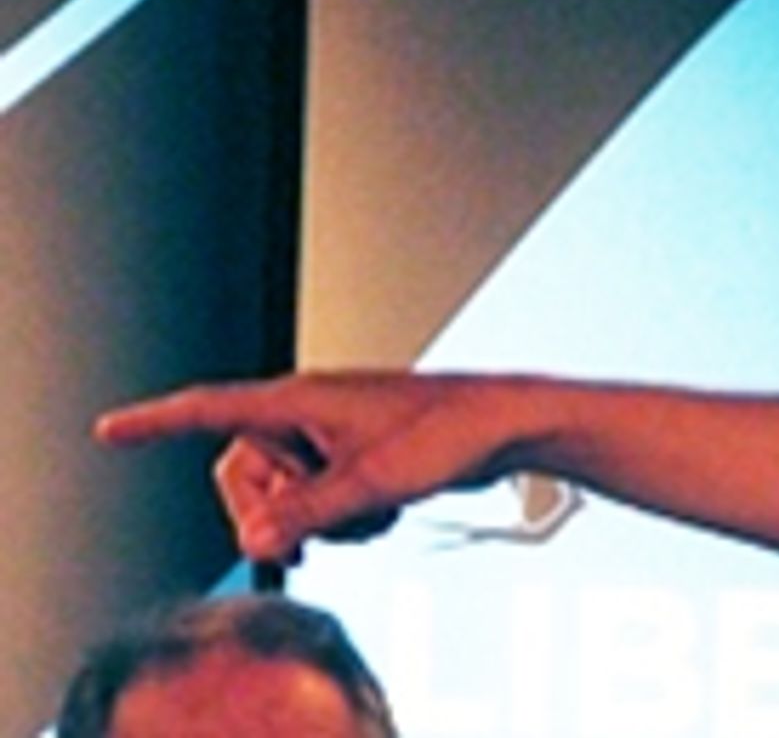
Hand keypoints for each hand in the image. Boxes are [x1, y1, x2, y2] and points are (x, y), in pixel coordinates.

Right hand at [95, 372, 518, 564]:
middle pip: (244, 472)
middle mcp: (310, 412)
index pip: (210, 408)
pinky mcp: (355, 456)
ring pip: (285, 493)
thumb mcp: (371, 482)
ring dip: (318, 517)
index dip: (157, 421)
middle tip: (314, 530)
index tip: (112, 429)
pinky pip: (319, 500)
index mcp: (302, 399)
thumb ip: (306, 515)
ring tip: (370, 510)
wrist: (504, 428)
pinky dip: (343, 516)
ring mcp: (332, 435)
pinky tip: (385, 508)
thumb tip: (251, 542)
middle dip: (273, 510)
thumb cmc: (449, 432)